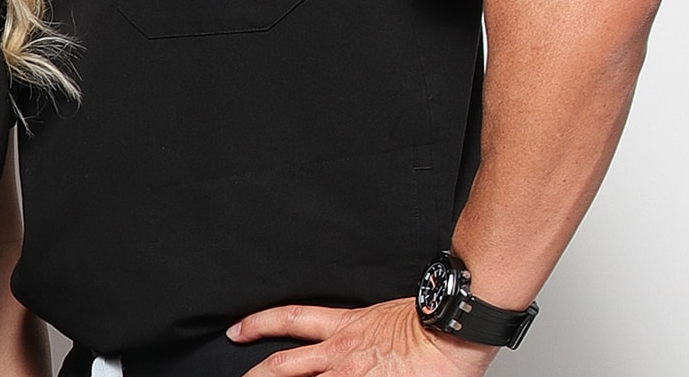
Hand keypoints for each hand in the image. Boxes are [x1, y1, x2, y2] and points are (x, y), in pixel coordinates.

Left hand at [228, 298, 496, 376]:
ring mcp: (351, 373)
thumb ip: (356, 332)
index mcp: (343, 326)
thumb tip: (342, 346)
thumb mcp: (381, 318)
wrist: (450, 328)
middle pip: (283, 364)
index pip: (290, 320)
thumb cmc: (427, 322)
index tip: (238, 330)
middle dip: (255, 375)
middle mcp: (340, 352)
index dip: (259, 324)